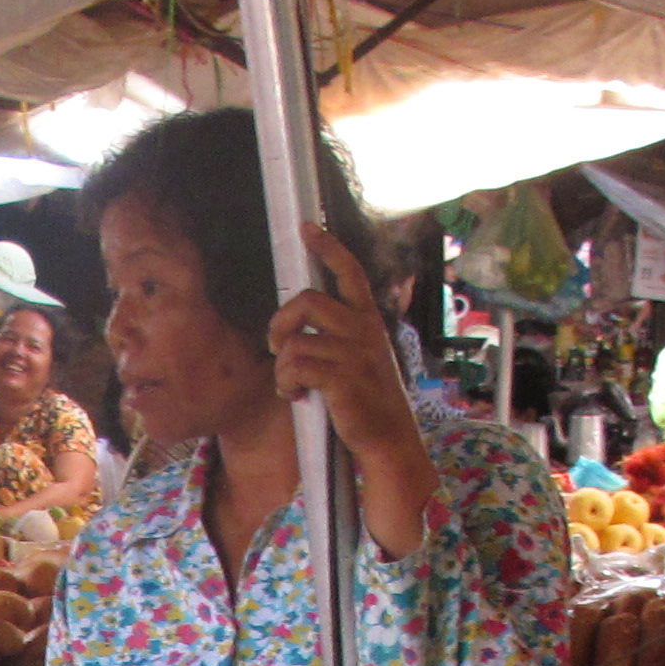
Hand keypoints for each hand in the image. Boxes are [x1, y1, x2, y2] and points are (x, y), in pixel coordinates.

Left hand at [268, 228, 410, 446]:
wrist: (388, 438)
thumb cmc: (367, 399)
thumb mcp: (362, 356)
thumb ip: (340, 334)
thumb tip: (298, 326)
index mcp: (367, 320)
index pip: (349, 272)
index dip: (328, 247)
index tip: (307, 228)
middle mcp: (362, 330)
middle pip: (307, 300)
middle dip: (280, 322)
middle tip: (276, 346)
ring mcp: (353, 354)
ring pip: (294, 341)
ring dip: (282, 366)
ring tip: (292, 384)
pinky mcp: (342, 379)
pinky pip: (295, 367)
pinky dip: (286, 384)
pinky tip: (296, 396)